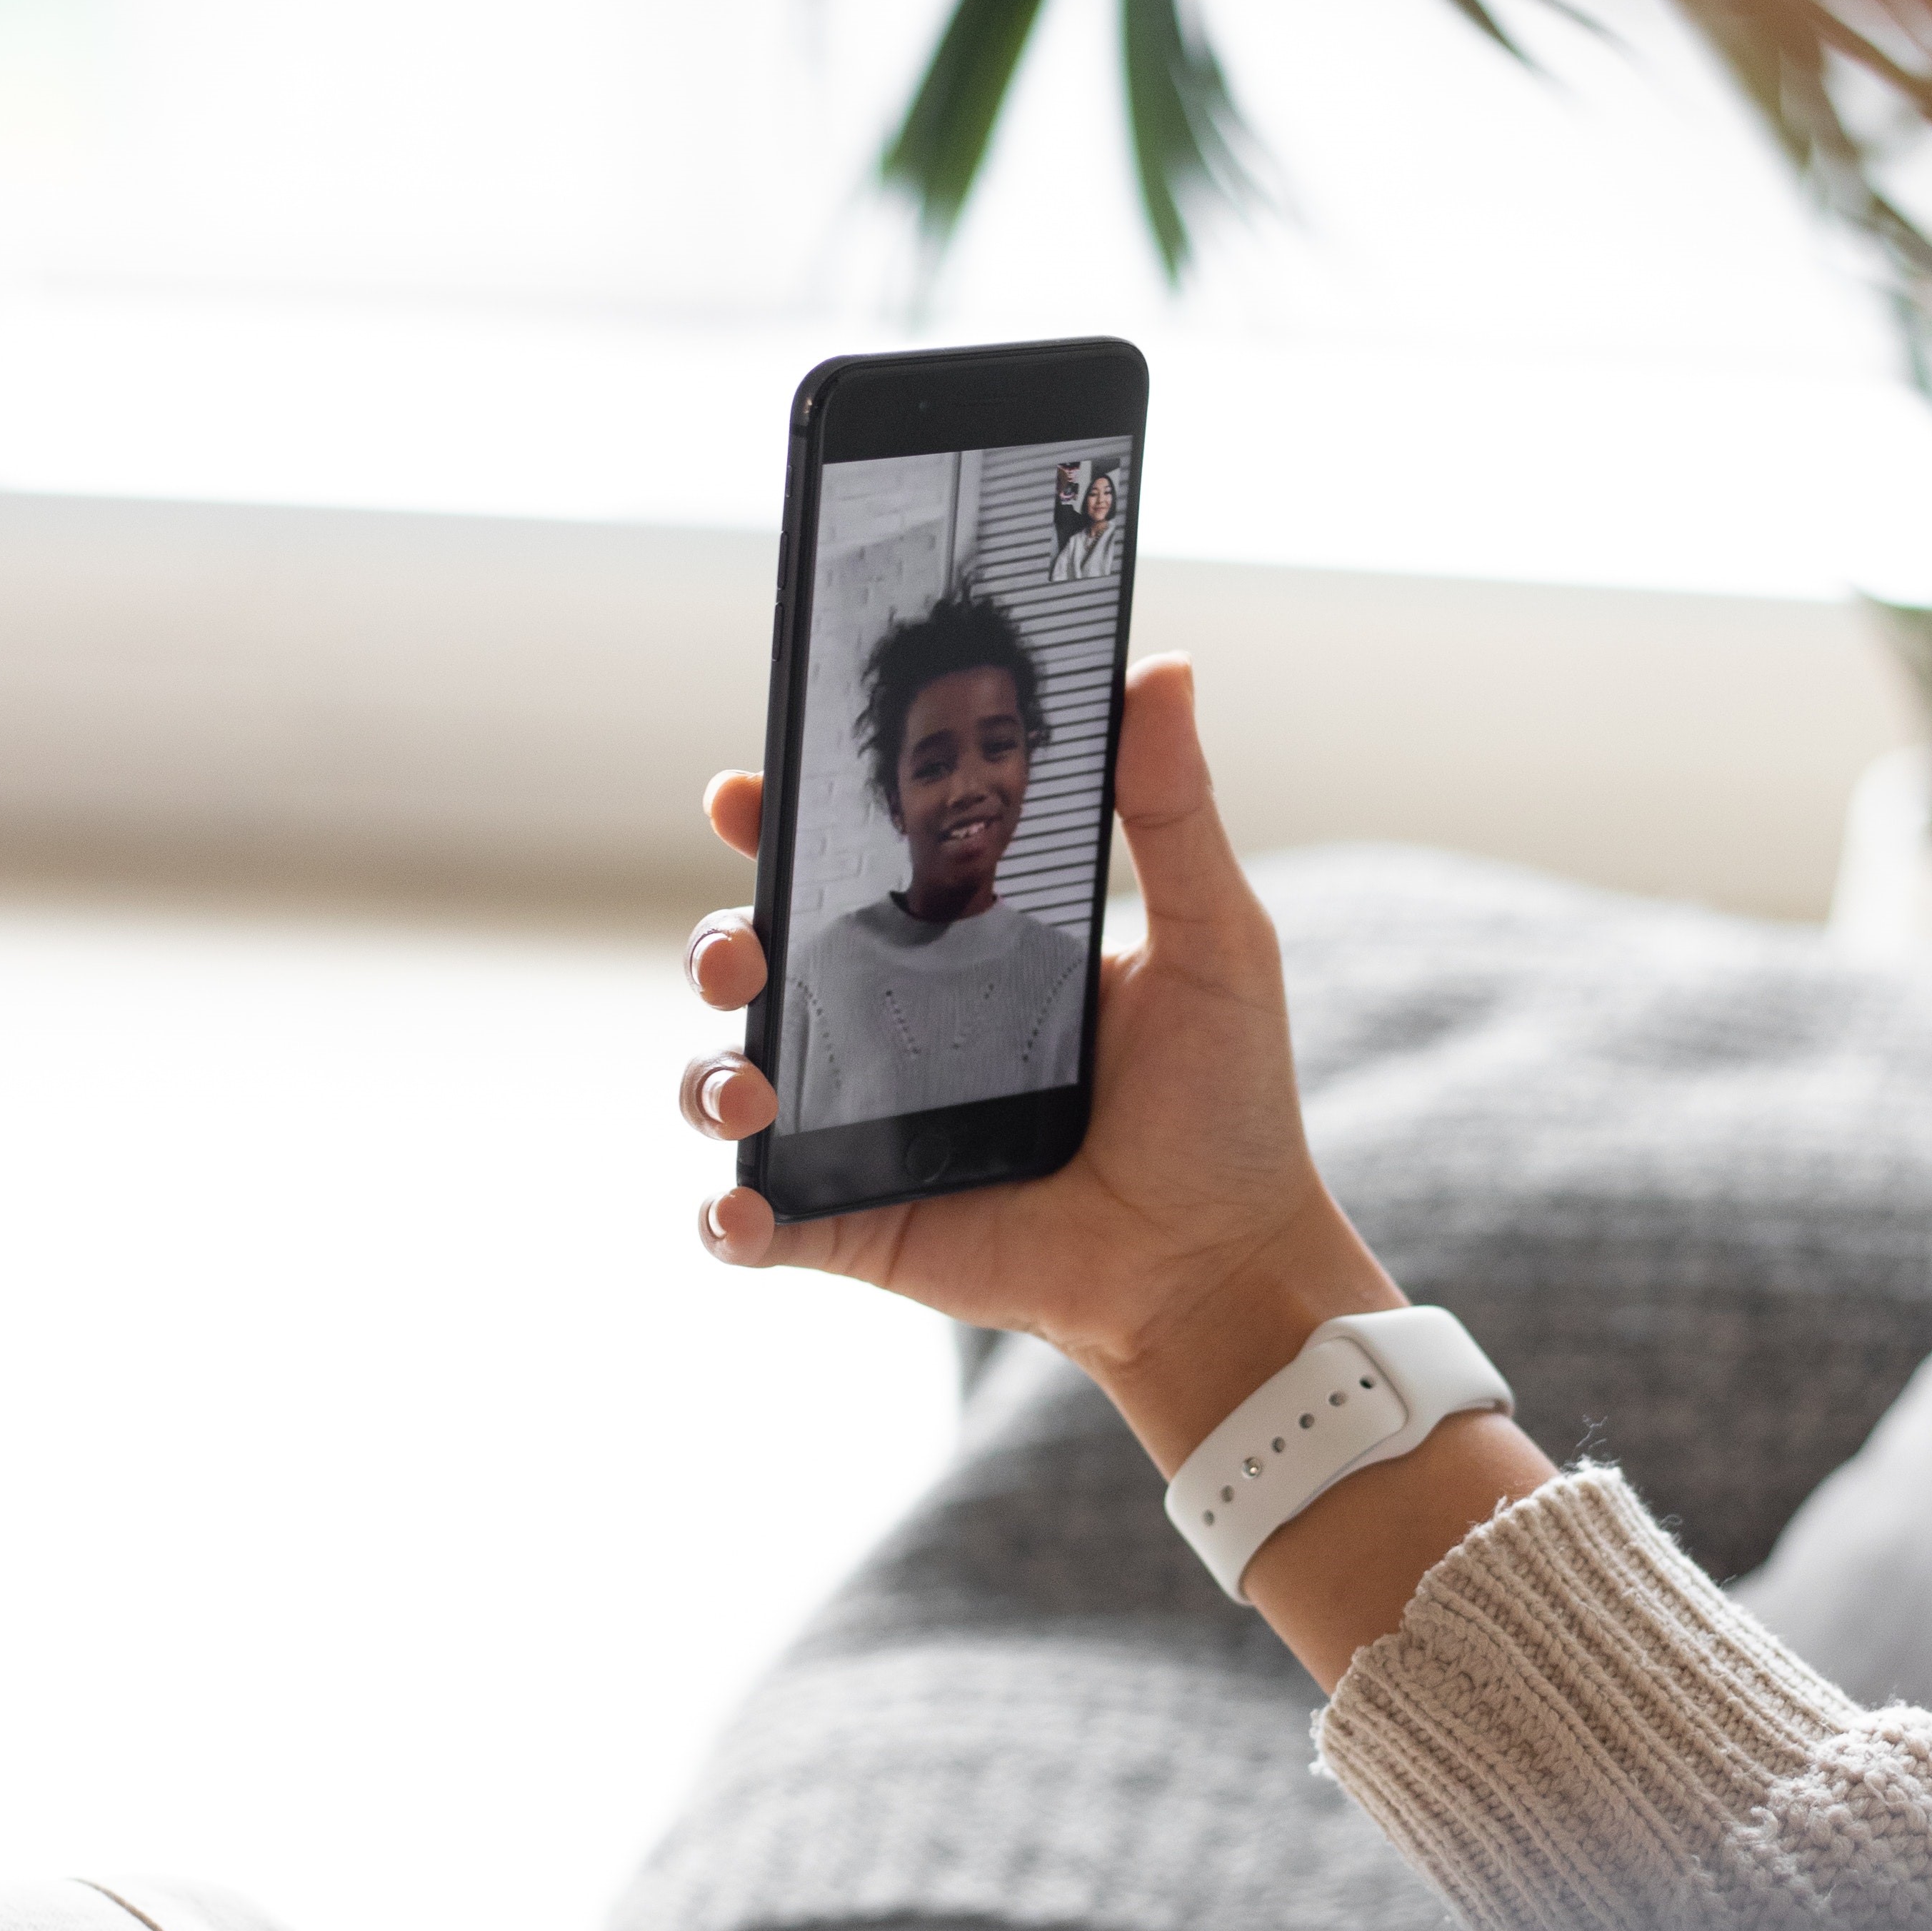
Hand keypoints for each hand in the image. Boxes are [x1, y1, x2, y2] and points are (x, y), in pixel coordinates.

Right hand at [680, 651, 1556, 1687]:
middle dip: (719, 942)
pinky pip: (755, 1222)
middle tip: (744, 947)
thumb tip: (1163, 665)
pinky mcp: (857, 1226)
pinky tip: (749, 1205)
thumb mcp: (1213, 940)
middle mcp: (892, 1029)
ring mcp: (863, 1130)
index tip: (744, 789)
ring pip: (730, 1081)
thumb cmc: (1223, 1105)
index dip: (778, 822)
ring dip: (708, 1072)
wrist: (1223, 1265)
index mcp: (958, 947)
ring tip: (751, 1079)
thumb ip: (1173, 810)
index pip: (842, 864)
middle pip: (758, 962)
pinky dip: (730, 1217)